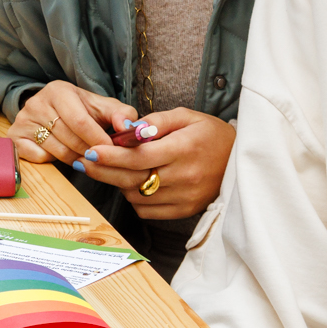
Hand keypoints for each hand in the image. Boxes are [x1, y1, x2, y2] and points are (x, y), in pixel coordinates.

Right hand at [11, 81, 134, 168]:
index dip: (98, 139)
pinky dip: (53, 160)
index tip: (111, 151)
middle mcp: (36, 102)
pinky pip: (38, 157)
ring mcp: (22, 120)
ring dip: (74, 158)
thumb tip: (129, 128)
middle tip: (100, 158)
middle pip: (68, 137)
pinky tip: (61, 153)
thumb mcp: (103, 108)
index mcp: (59, 90)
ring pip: (55, 150)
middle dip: (89, 151)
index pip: (80, 120)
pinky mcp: (14, 137)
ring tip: (84, 156)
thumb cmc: (83, 111)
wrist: (52, 112)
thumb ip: (121, 115)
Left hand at [78, 107, 233, 221]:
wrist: (241, 161)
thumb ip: (156, 121)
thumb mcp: (187, 117)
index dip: (112, 155)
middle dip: (104, 170)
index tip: (91, 150)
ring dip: (119, 183)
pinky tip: (133, 183)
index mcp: (184, 149)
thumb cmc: (211, 134)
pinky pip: (147, 210)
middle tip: (85, 162)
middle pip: (133, 178)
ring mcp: (184, 197)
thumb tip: (129, 130)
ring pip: (137, 195)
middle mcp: (184, 176)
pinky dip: (135, 198)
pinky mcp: (184, 211)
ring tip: (111, 169)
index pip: (139, 156)